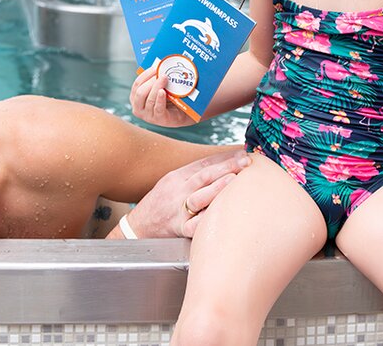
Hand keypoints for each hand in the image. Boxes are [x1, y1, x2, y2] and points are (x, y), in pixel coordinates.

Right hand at [124, 150, 249, 237]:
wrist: (136, 227)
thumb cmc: (159, 204)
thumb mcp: (171, 183)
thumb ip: (193, 175)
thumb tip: (222, 166)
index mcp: (177, 177)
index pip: (203, 164)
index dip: (223, 157)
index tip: (242, 153)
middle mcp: (177, 191)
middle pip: (204, 176)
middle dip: (226, 167)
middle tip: (246, 162)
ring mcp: (177, 210)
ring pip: (198, 197)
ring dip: (217, 188)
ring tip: (234, 180)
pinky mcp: (177, 228)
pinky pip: (193, 226)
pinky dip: (205, 221)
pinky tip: (219, 216)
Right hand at [130, 63, 193, 126]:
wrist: (182, 113)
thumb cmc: (168, 98)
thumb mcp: (159, 88)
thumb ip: (155, 79)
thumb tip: (158, 63)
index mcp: (135, 99)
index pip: (137, 84)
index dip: (145, 75)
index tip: (155, 67)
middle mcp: (138, 108)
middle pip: (140, 92)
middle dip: (151, 81)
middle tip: (162, 73)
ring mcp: (148, 116)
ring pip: (149, 99)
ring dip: (157, 86)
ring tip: (165, 78)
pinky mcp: (159, 119)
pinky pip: (157, 108)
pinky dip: (160, 99)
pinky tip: (163, 92)